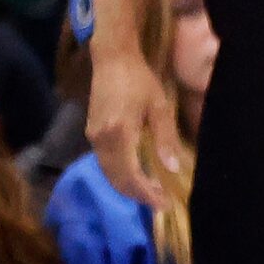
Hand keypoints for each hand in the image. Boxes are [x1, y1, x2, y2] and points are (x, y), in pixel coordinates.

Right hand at [86, 50, 185, 210]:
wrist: (112, 59)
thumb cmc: (140, 80)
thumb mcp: (160, 108)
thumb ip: (165, 139)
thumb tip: (172, 169)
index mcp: (119, 133)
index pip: (130, 175)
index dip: (146, 193)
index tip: (163, 203)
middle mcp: (101, 139)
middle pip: (116, 178)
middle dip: (138, 194)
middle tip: (160, 202)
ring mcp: (93, 136)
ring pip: (108, 172)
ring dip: (128, 186)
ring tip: (152, 192)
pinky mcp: (91, 131)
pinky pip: (104, 161)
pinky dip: (120, 173)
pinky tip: (137, 174)